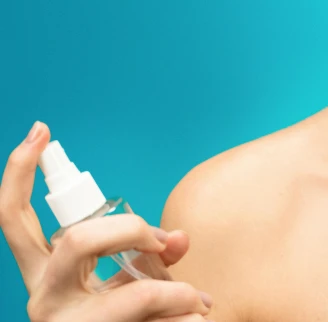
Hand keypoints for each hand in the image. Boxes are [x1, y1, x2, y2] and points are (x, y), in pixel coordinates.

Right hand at [0, 121, 214, 321]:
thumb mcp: (132, 283)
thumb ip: (150, 253)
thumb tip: (178, 237)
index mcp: (46, 276)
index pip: (13, 221)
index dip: (18, 175)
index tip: (41, 132)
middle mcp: (44, 301)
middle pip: (76, 240)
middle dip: (131, 229)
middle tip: (162, 240)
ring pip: (133, 295)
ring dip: (178, 294)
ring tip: (202, 304)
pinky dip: (188, 319)